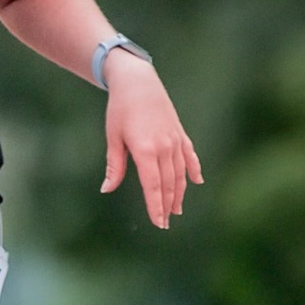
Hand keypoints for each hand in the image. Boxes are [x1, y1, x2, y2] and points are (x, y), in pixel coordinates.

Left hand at [100, 53, 202, 228]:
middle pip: (168, 183)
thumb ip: (114, 166)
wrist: (138, 81)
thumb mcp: (113, 138)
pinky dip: (194, 170)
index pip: (152, 186)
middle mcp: (164, 147)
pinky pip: (189, 156)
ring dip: (179, 193)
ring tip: (176, 210)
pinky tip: (197, 182)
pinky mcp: (180, 133)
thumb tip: (106, 189)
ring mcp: (175, 140)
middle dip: (166, 205)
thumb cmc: (120, 109)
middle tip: (165, 223)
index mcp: (145, 150)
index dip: (155, 206)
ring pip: (180, 173)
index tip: (158, 222)